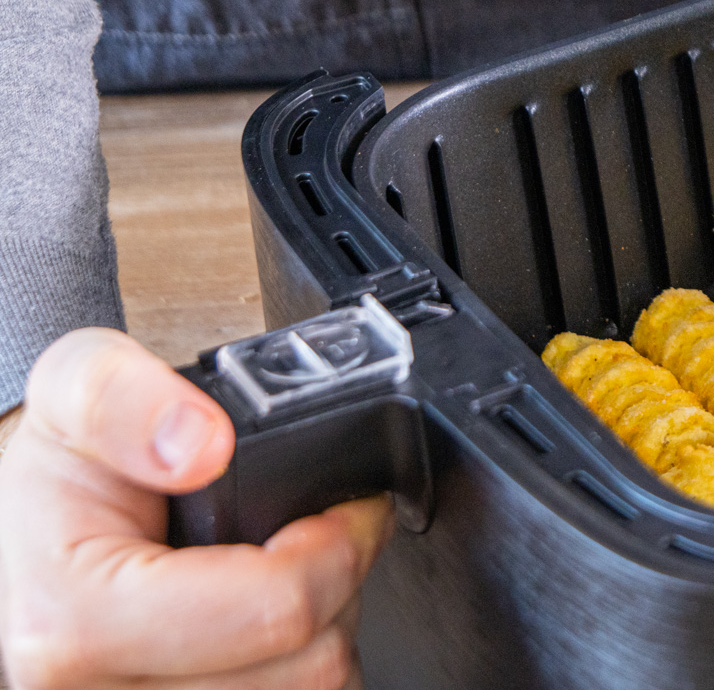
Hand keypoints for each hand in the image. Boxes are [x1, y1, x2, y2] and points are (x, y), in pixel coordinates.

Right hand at [0, 329, 391, 688]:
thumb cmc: (57, 472)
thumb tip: (201, 445)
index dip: (339, 546)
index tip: (348, 508)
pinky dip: (300, 662)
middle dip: (339, 586)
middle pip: (308, 666)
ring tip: (293, 572)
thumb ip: (125, 398)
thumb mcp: (73, 384)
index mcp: (74, 621)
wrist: (18, 528)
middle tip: (324, 533)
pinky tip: (273, 619)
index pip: (275, 610)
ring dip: (325, 630)